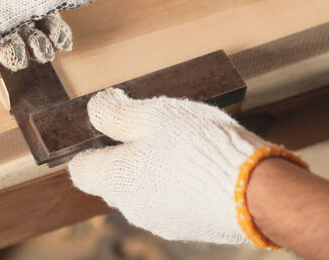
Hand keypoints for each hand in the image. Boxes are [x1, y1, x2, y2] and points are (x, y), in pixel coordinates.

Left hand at [68, 88, 270, 243]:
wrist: (256, 191)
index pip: (81, 169)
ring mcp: (160, 222)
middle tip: (153, 130)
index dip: (90, 147)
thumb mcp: (151, 114)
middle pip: (113, 180)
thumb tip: (95, 109)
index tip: (107, 129)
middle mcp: (130, 207)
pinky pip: (171, 202)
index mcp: (114, 180)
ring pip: (143, 191)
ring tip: (182, 145)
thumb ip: (116, 112)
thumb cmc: (199, 147)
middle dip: (126, 155)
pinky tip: (200, 166)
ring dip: (153, 170)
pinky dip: (177, 186)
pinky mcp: (189, 229)